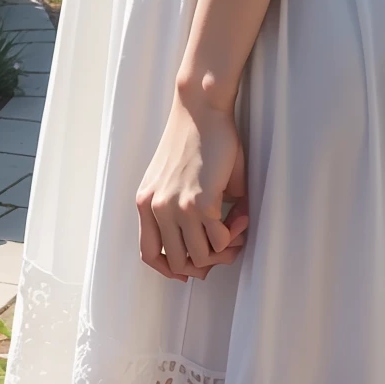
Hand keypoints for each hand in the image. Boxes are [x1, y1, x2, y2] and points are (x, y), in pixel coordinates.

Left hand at [135, 95, 248, 281]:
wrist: (200, 112)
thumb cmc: (192, 142)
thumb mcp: (172, 180)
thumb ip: (178, 212)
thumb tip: (206, 248)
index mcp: (145, 203)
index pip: (149, 254)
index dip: (170, 269)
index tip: (189, 270)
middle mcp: (155, 208)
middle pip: (180, 262)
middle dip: (208, 262)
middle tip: (226, 244)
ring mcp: (176, 207)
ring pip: (202, 256)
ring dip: (224, 248)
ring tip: (235, 227)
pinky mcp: (200, 203)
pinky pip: (219, 240)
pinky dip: (233, 235)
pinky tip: (239, 216)